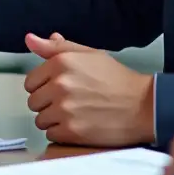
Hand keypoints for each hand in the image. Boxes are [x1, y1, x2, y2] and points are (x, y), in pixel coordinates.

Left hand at [23, 32, 154, 146]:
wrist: (144, 106)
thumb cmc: (117, 80)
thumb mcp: (88, 55)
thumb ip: (56, 48)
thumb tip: (29, 39)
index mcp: (61, 63)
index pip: (30, 82)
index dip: (44, 87)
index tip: (59, 90)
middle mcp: (59, 85)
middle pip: (33, 101)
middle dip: (48, 104)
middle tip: (69, 103)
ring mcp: (65, 109)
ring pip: (40, 120)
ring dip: (54, 120)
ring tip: (75, 115)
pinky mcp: (72, 131)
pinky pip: (51, 135)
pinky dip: (62, 134)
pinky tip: (78, 126)